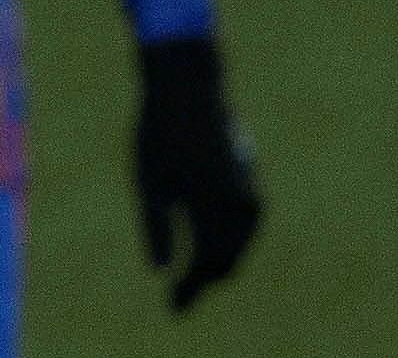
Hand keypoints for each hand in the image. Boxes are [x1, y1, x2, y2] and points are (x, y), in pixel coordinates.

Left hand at [134, 35, 261, 312]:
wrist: (188, 89)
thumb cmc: (159, 134)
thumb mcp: (149, 182)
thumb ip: (156, 228)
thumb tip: (160, 272)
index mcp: (215, 208)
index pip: (207, 265)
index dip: (190, 290)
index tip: (173, 308)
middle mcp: (240, 204)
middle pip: (227, 260)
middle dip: (204, 281)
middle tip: (180, 299)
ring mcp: (249, 192)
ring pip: (239, 245)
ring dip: (219, 264)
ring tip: (195, 281)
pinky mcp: (248, 181)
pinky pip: (244, 227)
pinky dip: (229, 243)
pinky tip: (212, 248)